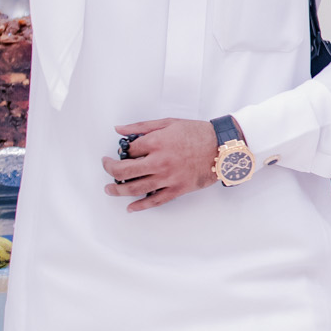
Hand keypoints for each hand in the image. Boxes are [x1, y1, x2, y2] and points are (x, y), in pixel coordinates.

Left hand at [103, 118, 218, 212]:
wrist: (223, 147)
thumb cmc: (198, 133)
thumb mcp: (169, 123)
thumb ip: (142, 127)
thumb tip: (119, 130)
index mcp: (157, 142)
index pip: (129, 150)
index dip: (123, 151)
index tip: (123, 152)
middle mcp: (159, 161)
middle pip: (123, 171)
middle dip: (110, 170)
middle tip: (107, 168)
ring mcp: (168, 177)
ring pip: (134, 188)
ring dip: (117, 190)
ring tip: (110, 189)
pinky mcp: (177, 189)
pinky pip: (154, 200)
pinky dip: (140, 206)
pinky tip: (130, 207)